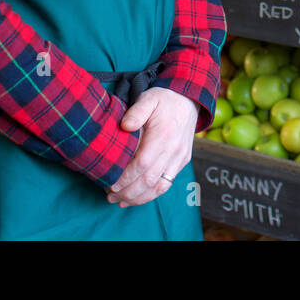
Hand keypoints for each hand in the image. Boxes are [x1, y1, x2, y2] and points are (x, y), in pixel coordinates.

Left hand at [105, 87, 197, 206]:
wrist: (189, 100)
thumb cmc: (164, 99)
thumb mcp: (149, 98)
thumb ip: (137, 111)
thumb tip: (125, 126)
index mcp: (163, 135)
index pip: (143, 164)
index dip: (126, 178)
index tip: (110, 184)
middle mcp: (174, 150)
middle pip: (149, 180)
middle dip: (128, 192)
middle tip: (110, 196)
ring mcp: (180, 158)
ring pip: (160, 187)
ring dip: (139, 198)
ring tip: (121, 201)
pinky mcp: (182, 162)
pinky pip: (167, 183)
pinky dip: (152, 194)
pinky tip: (138, 197)